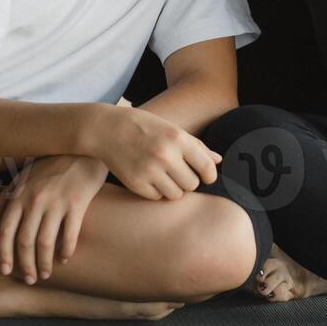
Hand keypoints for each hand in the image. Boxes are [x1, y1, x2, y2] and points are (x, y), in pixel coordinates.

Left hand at [0, 154, 107, 283]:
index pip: (5, 232)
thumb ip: (3, 199)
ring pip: (45, 243)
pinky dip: (66, 251)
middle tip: (30, 279)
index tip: (6, 271)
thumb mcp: (23, 177)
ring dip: (44, 263)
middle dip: (25, 265)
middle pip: (24, 242)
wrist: (82, 147)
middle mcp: (35, 200)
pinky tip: (65, 259)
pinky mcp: (77, 204)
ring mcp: (56, 202)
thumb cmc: (51, 164)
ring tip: (46, 274)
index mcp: (19, 195)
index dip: (4, 254)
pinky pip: (69, 235)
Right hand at [89, 105, 221, 201]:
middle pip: (192, 185)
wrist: (107, 129)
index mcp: (178, 139)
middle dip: (188, 181)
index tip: (206, 176)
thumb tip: (218, 161)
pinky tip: (149, 178)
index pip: (206, 168)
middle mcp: (165, 155)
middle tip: (178, 172)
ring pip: (176, 194)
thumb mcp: (172, 130)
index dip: (209, 175)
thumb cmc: (145, 128)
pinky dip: (156, 191)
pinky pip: (156, 197)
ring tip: (164, 175)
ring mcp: (149, 170)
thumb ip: (197, 146)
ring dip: (173, 188)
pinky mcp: (135, 183)